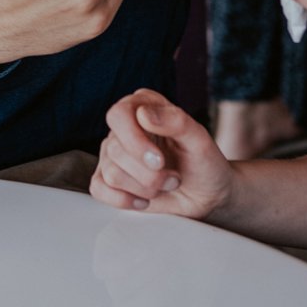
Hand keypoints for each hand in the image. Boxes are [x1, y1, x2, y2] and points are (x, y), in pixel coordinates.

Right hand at [91, 89, 233, 219]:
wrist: (208, 195)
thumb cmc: (204, 163)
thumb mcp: (200, 140)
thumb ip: (176, 121)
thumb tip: (143, 114)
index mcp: (144, 105)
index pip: (119, 115)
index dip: (135, 141)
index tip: (159, 161)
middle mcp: (125, 128)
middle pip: (115, 150)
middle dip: (149, 174)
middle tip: (174, 178)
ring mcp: (114, 154)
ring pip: (111, 174)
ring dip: (145, 188)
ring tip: (166, 185)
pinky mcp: (109, 179)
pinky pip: (99, 189)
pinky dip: (123, 200)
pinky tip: (144, 200)